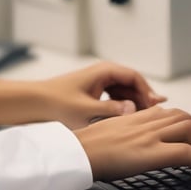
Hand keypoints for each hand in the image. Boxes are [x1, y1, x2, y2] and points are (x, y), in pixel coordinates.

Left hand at [0, 61, 164, 128]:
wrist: (34, 103)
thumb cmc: (56, 103)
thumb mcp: (87, 110)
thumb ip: (112, 110)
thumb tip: (134, 109)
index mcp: (103, 71)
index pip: (134, 77)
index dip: (147, 92)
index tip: (155, 107)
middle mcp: (103, 73)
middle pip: (132, 84)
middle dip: (144, 98)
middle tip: (155, 115)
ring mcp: (98, 82)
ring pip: (124, 91)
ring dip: (135, 103)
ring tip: (145, 118)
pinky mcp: (94, 92)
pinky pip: (115, 97)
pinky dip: (124, 106)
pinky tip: (128, 119)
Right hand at [75, 106, 190, 180]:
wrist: (77, 152)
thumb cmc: (86, 146)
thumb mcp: (108, 132)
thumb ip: (124, 131)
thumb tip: (131, 141)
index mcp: (135, 116)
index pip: (169, 113)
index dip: (187, 124)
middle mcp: (146, 121)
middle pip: (185, 118)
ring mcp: (150, 135)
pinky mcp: (152, 151)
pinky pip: (188, 152)